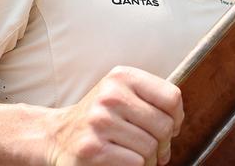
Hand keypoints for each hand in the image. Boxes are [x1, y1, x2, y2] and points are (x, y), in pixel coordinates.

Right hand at [46, 66, 182, 165]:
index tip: (170, 127)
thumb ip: (151, 98)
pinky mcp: (93, 149)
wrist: (57, 135)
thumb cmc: (100, 117)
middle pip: (163, 125)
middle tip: (156, 150)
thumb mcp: (122, 93)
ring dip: (150, 160)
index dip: (177, 117)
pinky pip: (136, 163)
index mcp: (122, 77)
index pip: (171, 97)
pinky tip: (124, 162)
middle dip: (164, 144)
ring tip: (138, 157)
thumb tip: (177, 120)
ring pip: (150, 147)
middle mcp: (110, 96)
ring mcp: (100, 122)